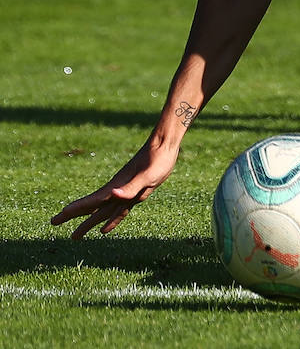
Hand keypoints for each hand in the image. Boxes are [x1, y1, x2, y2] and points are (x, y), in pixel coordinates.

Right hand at [51, 137, 177, 238]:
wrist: (166, 145)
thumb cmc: (157, 159)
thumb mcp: (147, 175)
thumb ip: (131, 186)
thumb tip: (112, 194)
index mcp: (115, 187)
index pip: (91, 201)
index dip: (74, 210)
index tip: (58, 217)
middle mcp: (116, 191)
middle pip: (90, 207)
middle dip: (72, 216)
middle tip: (53, 223)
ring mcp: (124, 192)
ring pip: (102, 213)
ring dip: (88, 223)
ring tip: (74, 236)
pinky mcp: (135, 193)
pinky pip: (118, 211)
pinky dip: (110, 221)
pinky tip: (104, 230)